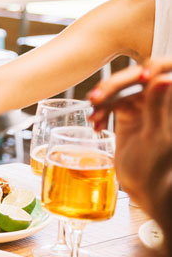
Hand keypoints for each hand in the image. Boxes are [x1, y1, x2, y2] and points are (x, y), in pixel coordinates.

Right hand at [94, 66, 171, 206]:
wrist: (144, 188)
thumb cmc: (157, 168)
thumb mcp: (156, 136)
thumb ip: (157, 106)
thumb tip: (164, 78)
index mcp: (171, 102)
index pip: (165, 72)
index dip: (153, 68)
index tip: (141, 75)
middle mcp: (159, 100)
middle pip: (137, 78)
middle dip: (116, 85)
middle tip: (97, 96)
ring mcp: (142, 106)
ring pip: (121, 90)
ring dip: (104, 100)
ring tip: (92, 114)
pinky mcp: (127, 115)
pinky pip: (111, 104)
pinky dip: (101, 112)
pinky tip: (95, 125)